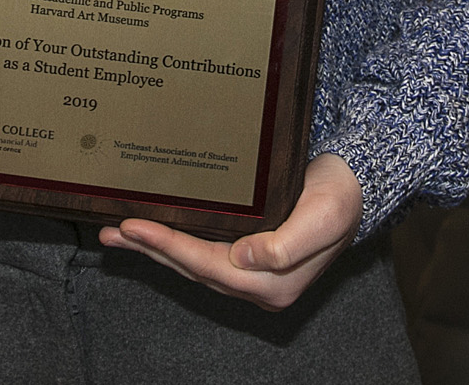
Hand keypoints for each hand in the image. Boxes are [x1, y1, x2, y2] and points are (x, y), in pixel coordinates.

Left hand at [100, 154, 359, 310]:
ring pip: (191, 261)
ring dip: (155, 247)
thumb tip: (247, 257)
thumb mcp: (323, 217)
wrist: (356, 184)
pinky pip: (201, 249)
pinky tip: (154, 230)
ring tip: (118, 233)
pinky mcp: (246, 252)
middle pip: (191, 268)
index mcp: (272, 282)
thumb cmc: (340, 197)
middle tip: (112, 232)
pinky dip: (173, 240)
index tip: (135, 227)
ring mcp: (250, 270)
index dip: (169, 247)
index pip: (207, 266)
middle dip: (150, 249)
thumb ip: (288, 243)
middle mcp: (257, 283)